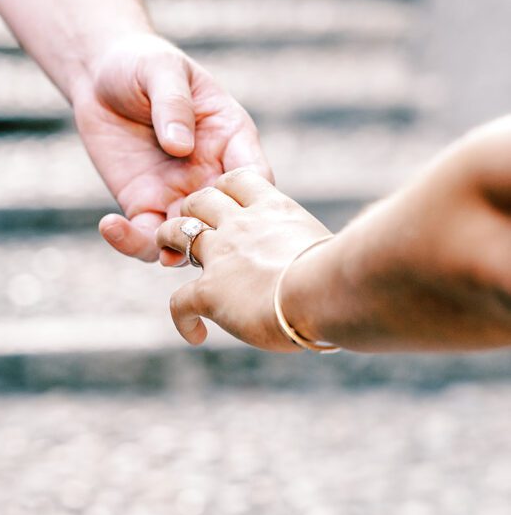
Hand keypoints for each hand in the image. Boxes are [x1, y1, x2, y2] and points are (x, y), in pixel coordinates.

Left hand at [71, 33, 271, 263]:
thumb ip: (173, 104)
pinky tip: (109, 225)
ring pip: (191, 241)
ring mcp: (179, 196)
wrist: (100, 76)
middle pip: (229, 222)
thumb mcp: (161, 70)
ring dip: (178, 250)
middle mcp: (211, 175)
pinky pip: (146, 239)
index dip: (250, 198)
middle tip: (186, 229)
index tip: (228, 203)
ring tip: (154, 239)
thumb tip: (180, 145)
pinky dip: (132, 243)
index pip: (256, 178)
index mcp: (232, 139)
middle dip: (215, 235)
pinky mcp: (144, 207)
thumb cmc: (142, 64)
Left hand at [156, 168, 331, 349]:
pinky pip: (178, 302)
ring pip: (175, 233)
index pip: (239, 180)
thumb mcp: (335, 249)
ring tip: (173, 259)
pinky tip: (197, 334)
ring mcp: (220, 255)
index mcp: (274, 209)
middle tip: (196, 232)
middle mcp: (240, 225)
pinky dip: (183, 319)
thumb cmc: (343, 275)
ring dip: (169, 242)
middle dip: (193, 211)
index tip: (230, 206)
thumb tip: (345, 274)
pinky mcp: (209, 290)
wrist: (325, 291)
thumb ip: (322, 255)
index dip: (227, 189)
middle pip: (200, 200)